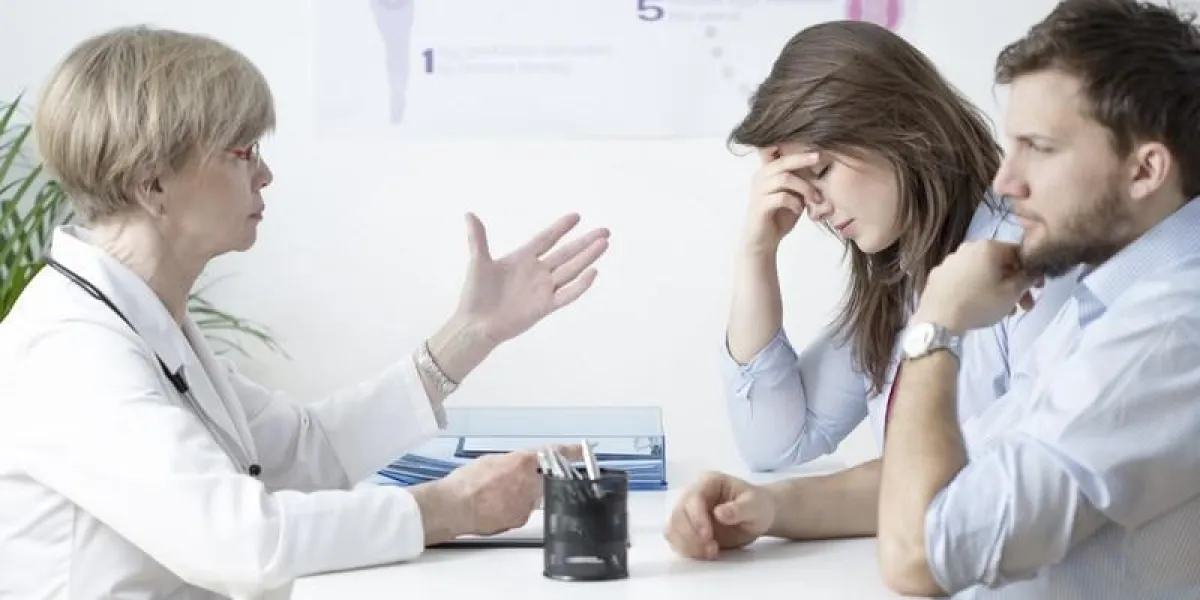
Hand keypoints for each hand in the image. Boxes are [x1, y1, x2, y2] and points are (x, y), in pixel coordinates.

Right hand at [436, 445, 582, 536]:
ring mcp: (526, 503)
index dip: (572, 452)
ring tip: (496, 494)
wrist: (454, 506)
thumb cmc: (466, 482)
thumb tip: (520, 466)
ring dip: (522, 494)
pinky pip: (523, 510)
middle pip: (545, 478)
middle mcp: (529, 483)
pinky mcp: (520, 518)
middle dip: (537, 478)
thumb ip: (513, 462)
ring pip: (534, 496)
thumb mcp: (491, 461)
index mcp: (522, 463)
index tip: (584, 451)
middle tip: (514, 480)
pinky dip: (514, 507)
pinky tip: (495, 506)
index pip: (554, 454)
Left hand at [454, 212, 609, 345]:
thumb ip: (478, 239)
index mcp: (522, 259)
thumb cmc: (475, 295)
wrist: (475, 325)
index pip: (546, 239)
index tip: (576, 217)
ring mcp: (542, 289)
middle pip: (566, 253)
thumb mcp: (478, 262)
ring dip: (587, 257)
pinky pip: (566, 295)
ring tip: (604, 244)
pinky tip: (593, 272)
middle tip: (604, 231)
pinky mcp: (545, 306)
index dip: (561, 228)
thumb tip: (469, 215)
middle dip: (585, 242)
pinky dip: (580, 285)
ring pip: (571, 270)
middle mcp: (537, 272)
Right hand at [664, 471, 775, 559]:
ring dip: (688, 544)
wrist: (758, 516)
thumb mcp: (755, 506)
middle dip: (691, 535)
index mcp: (708, 482)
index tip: (708, 536)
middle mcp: (693, 495)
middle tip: (711, 549)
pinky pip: (676, 540)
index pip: (692, 497)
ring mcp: (688, 512)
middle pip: (677, 514)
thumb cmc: (757, 506)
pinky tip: (705, 554)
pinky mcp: (688, 529)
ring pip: (673, 528)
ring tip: (711, 553)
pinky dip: (687, 550)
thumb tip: (719, 513)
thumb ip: (739, 509)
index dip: (696, 518)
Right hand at [740, 148, 820, 256]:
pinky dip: (795, 203)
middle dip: (803, 158)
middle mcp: (760, 178)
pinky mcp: (760, 207)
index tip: (808, 144)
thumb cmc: (779, 216)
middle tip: (820, 157)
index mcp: (767, 172)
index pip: (771, 149)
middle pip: (782, 160)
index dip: (786, 143)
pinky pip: (781, 197)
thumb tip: (821, 165)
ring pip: (784, 178)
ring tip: (814, 199)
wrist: (763, 241)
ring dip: (804, 187)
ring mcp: (758, 192)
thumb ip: (801, 180)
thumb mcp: (793, 194)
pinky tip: (799, 211)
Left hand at [914, 240, 1038, 332]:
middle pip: (999, 264)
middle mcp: (967, 248)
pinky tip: (977, 306)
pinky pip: (963, 279)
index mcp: (988, 246)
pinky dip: (975, 289)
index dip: (1031, 272)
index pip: (1019, 253)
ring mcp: (949, 261)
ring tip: (1003, 311)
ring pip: (981, 272)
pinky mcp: (937, 276)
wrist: (938, 319)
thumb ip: (1027, 279)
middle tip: (1023, 306)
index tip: (1036, 290)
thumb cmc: (980, 303)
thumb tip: (1033, 272)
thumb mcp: (1012, 293)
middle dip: (1014, 285)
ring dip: (996, 289)